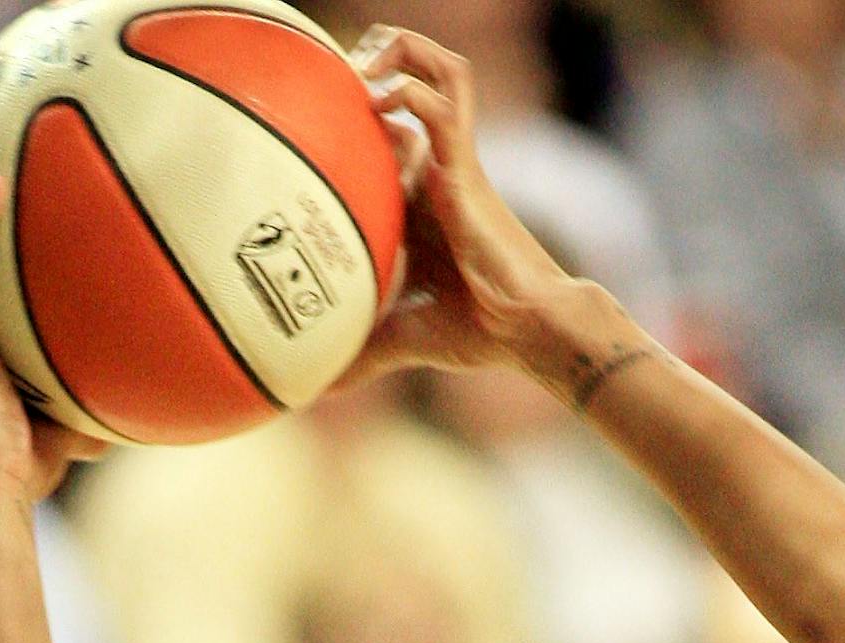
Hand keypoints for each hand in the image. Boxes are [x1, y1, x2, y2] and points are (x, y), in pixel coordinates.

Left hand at [346, 25, 592, 377]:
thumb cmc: (481, 332)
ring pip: (441, 69)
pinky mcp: (467, 166)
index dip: (360, 112)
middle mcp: (439, 167)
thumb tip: (314, 392)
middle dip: (384, 53)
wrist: (530, 330)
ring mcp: (456, 161)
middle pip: (420, 75)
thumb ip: (363, 351)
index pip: (391, 128)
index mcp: (423, 197)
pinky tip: (379, 100)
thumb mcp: (405, 336)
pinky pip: (444, 102)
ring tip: (368, 66)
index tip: (321, 120)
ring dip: (404, 49)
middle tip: (345, 72)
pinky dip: (410, 87)